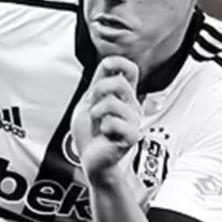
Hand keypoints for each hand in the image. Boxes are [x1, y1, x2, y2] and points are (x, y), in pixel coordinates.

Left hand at [70, 56, 141, 183]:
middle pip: (118, 82)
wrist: (90, 158)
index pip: (130, 70)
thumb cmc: (90, 134)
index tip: (106, 65)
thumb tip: (108, 62)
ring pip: (112, 102)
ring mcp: (133, 120)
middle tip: (94, 107)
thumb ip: (97, 83)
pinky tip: (105, 134)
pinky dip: (101, 128)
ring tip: (98, 124)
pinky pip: (113, 123)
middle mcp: (131, 105)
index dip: (119, 62)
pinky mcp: (131, 136)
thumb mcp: (88, 102)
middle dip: (97, 91)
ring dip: (96, 113)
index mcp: (123, 96)